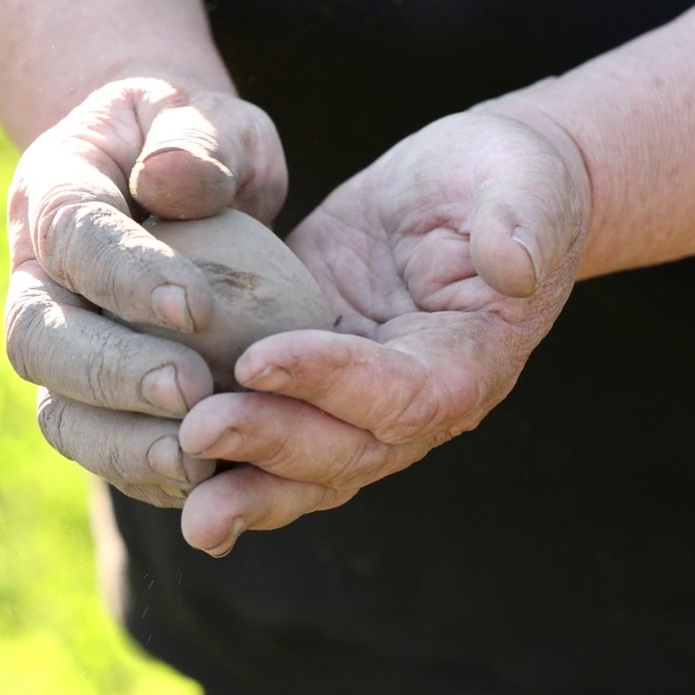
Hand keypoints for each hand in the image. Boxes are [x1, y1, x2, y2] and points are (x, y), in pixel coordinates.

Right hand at [4, 77, 286, 506]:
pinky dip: (144, 476)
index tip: (195, 309)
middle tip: (191, 392)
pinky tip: (205, 485)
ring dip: (121, 446)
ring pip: (59, 412)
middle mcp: (38, 279)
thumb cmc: (190, 142)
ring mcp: (59, 347)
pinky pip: (100, 450)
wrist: (166, 181)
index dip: (124, 277)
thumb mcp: (202, 114)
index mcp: (55, 193)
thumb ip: (195, 137)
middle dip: (112, 374)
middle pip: (40, 341)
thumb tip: (168, 177)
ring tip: (196, 463)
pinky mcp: (90, 400)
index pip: (73, 237)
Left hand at [177, 110, 590, 554]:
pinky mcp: (316, 378)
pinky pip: (278, 428)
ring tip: (192, 517)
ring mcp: (361, 400)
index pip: (402, 392)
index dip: (333, 381)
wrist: (475, 187)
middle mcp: (415, 401)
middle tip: (197, 434)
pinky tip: (171, 475)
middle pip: (347, 450)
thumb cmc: (508, 178)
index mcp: (468, 360)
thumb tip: (514, 262)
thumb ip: (521, 219)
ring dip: (249, 491)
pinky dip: (233, 461)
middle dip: (272, 446)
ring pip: (309, 465)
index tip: (258, 358)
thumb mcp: (523, 180)